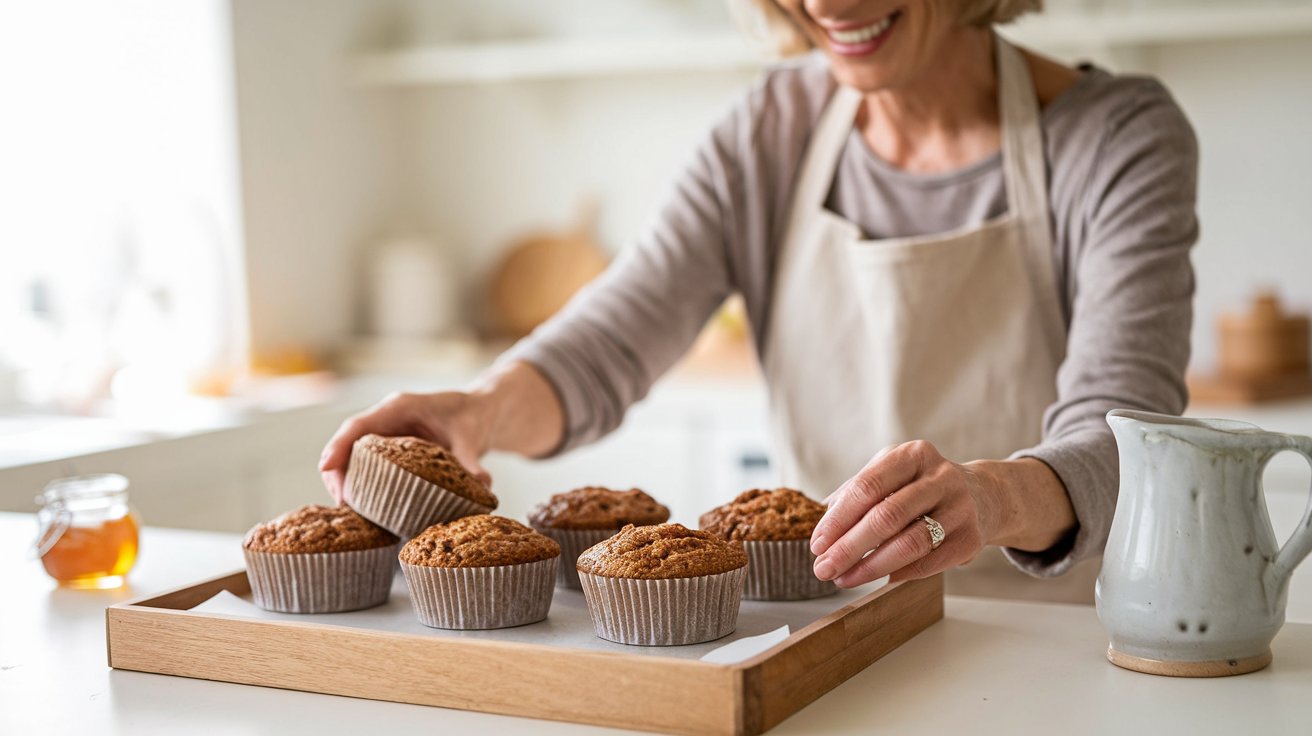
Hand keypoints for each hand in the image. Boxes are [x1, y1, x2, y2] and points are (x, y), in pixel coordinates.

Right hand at [318, 391, 493, 503]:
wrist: (479, 412)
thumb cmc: (471, 417)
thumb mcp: (472, 436)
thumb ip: (471, 460)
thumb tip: (482, 485)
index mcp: (399, 407)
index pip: (359, 425)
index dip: (339, 445)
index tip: (326, 467)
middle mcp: (386, 419)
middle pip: (348, 442)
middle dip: (337, 471)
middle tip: (342, 503)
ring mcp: (385, 434)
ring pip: (353, 455)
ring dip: (346, 480)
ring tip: (349, 510)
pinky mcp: (390, 450)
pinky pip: (365, 464)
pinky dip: (360, 482)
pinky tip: (364, 506)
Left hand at [808, 440, 998, 587]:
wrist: (983, 496)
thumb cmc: (921, 487)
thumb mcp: (891, 475)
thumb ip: (855, 494)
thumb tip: (821, 530)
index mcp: (912, 455)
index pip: (867, 487)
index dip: (838, 519)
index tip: (817, 545)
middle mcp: (940, 477)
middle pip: (886, 517)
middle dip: (849, 548)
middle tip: (824, 569)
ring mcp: (960, 507)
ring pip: (910, 543)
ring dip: (871, 566)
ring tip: (845, 579)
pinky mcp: (971, 538)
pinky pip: (929, 562)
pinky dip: (900, 573)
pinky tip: (880, 579)